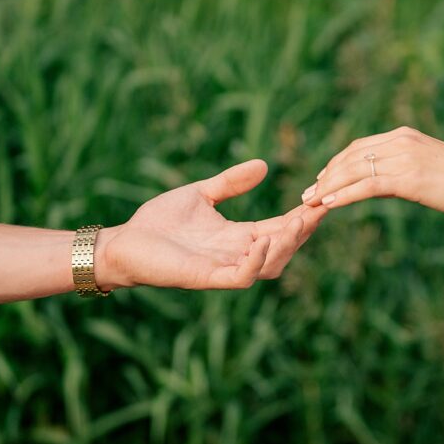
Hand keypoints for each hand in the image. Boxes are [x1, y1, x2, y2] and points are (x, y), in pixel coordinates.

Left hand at [96, 159, 324, 291]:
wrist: (123, 242)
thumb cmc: (158, 222)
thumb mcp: (201, 194)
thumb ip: (231, 183)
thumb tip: (263, 166)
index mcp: (237, 236)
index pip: (279, 228)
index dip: (300, 216)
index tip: (319, 197)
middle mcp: (236, 255)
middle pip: (283, 248)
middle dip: (303, 230)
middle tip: (320, 207)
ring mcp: (223, 269)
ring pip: (270, 265)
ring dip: (286, 245)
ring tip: (297, 222)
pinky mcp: (206, 278)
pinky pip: (241, 277)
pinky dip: (256, 262)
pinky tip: (263, 241)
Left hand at [300, 126, 443, 219]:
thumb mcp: (427, 165)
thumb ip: (403, 166)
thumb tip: (381, 180)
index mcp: (404, 136)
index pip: (359, 147)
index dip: (336, 163)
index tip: (321, 179)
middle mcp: (401, 142)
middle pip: (351, 157)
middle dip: (326, 176)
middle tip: (308, 193)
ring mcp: (404, 159)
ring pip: (354, 170)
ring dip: (329, 187)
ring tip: (311, 201)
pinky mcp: (408, 179)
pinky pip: (367, 185)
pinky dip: (345, 194)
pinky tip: (330, 204)